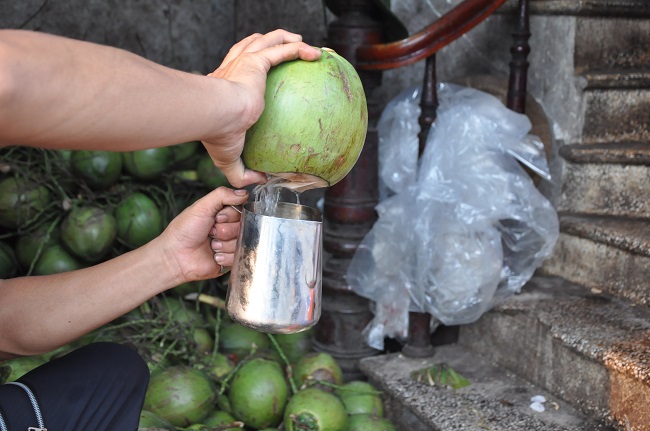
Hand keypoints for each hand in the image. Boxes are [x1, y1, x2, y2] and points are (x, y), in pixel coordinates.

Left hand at [157, 187, 247, 282]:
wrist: (176, 257)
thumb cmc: (185, 230)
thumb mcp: (202, 206)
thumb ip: (222, 195)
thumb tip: (245, 193)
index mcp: (223, 213)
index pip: (242, 209)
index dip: (231, 215)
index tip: (218, 218)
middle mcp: (229, 227)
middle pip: (244, 226)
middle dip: (226, 230)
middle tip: (211, 232)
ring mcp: (231, 243)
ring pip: (242, 242)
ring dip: (225, 244)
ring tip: (211, 245)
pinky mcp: (231, 259)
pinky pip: (239, 256)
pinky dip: (225, 257)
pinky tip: (214, 256)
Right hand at [202, 29, 321, 187]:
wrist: (217, 115)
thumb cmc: (218, 136)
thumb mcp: (228, 160)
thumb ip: (241, 173)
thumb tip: (259, 180)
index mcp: (221, 89)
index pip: (232, 74)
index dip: (245, 72)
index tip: (258, 81)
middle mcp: (230, 70)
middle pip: (247, 48)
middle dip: (265, 45)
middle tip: (282, 49)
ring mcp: (242, 62)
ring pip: (264, 40)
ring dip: (283, 38)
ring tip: (300, 42)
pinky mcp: (255, 61)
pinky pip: (282, 49)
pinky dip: (299, 48)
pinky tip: (315, 54)